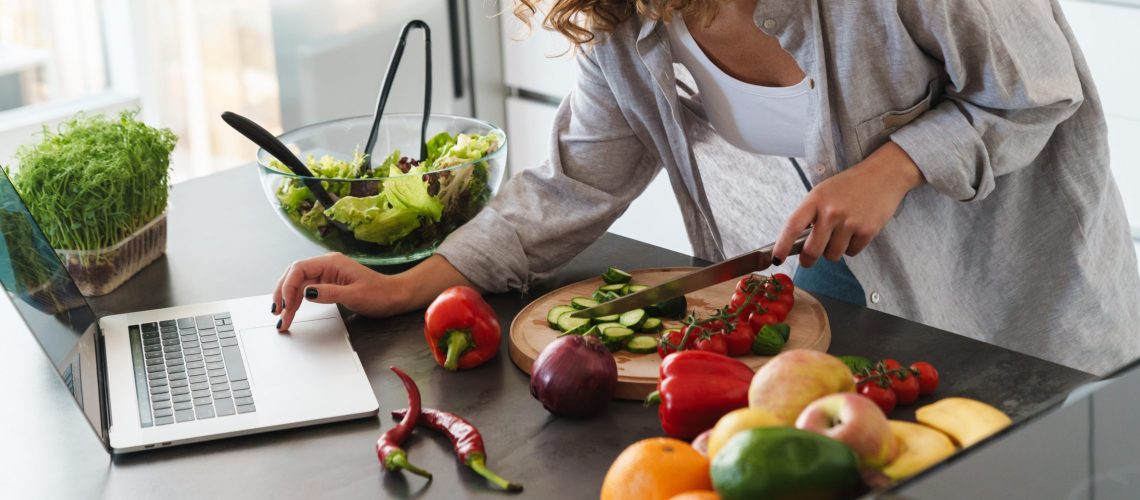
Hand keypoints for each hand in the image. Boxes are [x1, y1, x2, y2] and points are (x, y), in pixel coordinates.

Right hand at [271, 253, 407, 330]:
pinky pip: (307, 290)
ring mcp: (327, 274)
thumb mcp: (355, 295)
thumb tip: (306, 293)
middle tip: (277, 312)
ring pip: (299, 284)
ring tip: (282, 318)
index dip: (287, 285)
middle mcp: (327, 265)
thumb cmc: (380, 294)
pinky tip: (292, 311)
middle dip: (283, 293)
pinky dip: (298, 301)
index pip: (299, 268)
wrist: (394, 296)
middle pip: (294, 275)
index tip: (285, 304)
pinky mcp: (328, 284)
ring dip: (288, 300)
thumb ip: (330, 293)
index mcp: (332, 262)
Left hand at [773, 142, 924, 266]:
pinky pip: (851, 252)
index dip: (782, 246)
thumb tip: (798, 243)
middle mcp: (831, 211)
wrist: (884, 175)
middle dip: (808, 260)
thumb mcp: (823, 192)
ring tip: (839, 236)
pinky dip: (851, 248)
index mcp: (816, 199)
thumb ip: (811, 214)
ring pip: (832, 255)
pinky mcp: (868, 230)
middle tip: (808, 260)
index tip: (776, 259)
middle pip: (812, 250)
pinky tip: (854, 233)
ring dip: (833, 252)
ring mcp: (850, 222)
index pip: (792, 226)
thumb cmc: (850, 185)